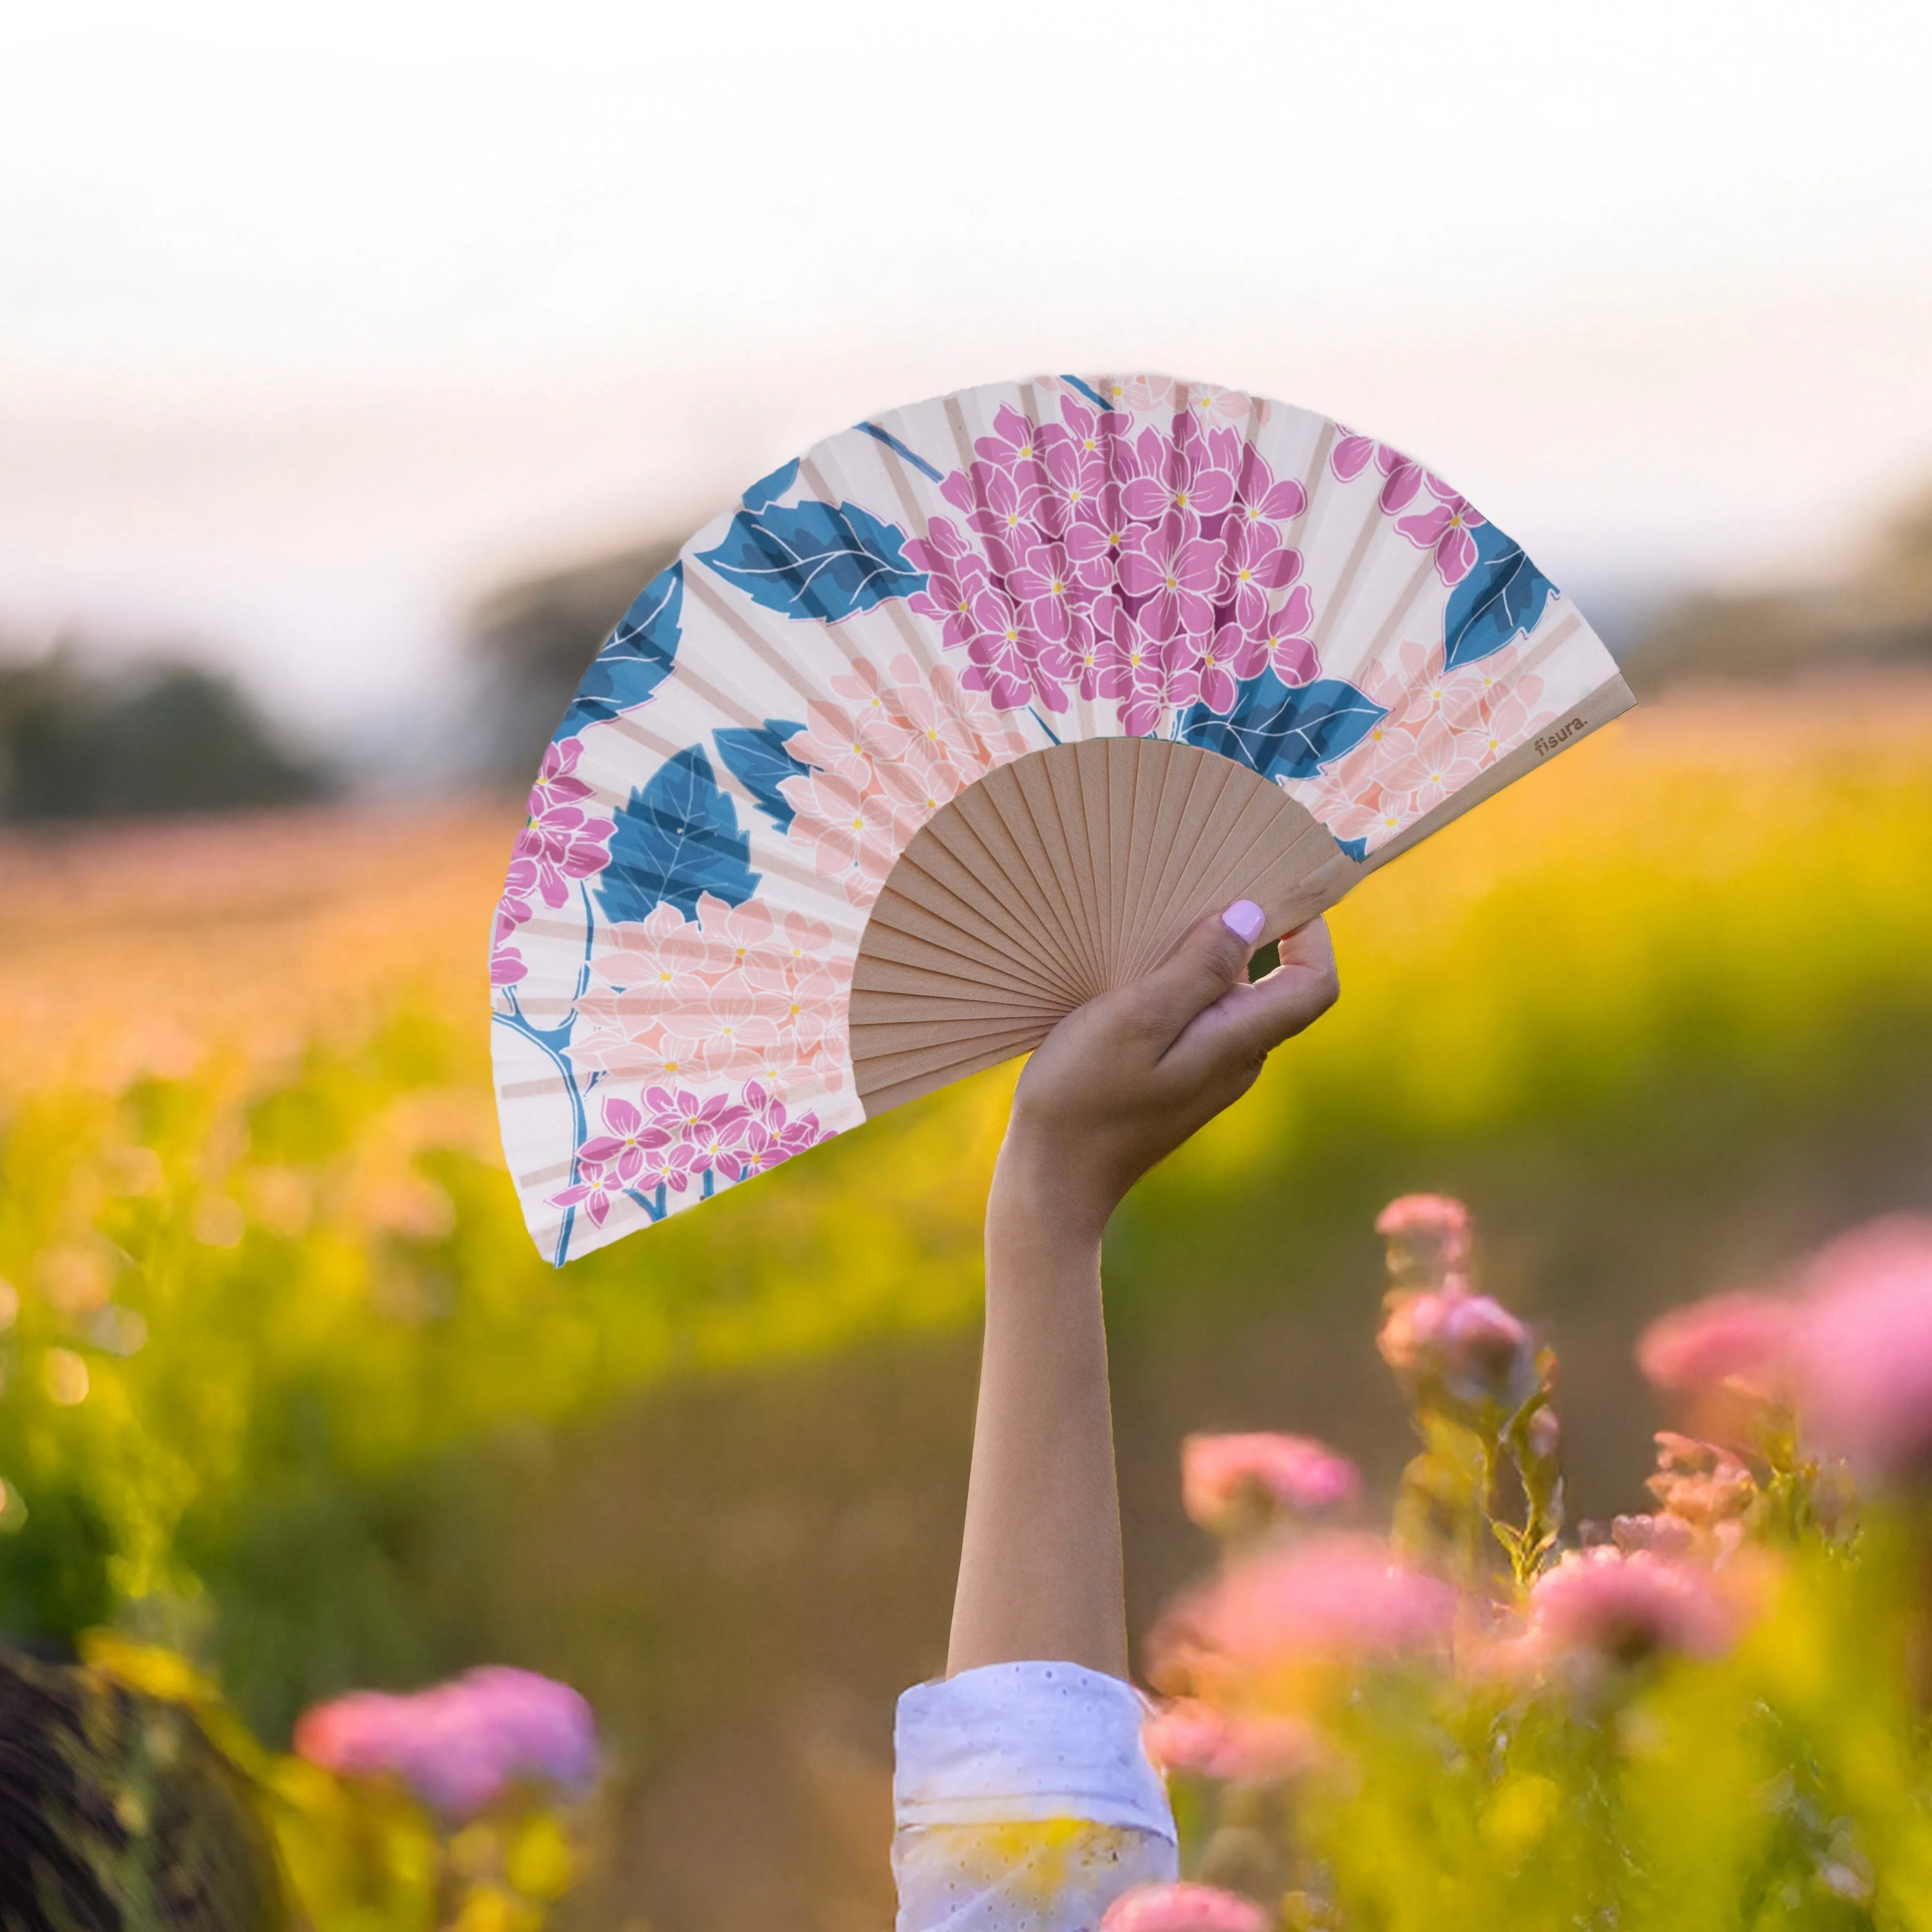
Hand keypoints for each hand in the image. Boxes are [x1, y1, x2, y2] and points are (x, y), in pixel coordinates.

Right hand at [994, 903, 1339, 1242]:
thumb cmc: (1085, 1098)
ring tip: (1154, 929)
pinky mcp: (1178, 1078)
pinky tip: (1134, 976)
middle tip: (1199, 891)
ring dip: (1206, 959)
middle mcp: (1238, 1058)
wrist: (1052, 1180)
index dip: (1312, 931)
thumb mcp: (1137, 1018)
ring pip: (1232, 999)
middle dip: (1252, 933)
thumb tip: (1252, 916)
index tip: (1274, 889)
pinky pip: (1199, 1019)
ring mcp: (1209, 1072)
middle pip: (1276, 984)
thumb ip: (1197, 969)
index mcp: (1239, 1042)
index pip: (1314, 982)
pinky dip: (1181, 986)